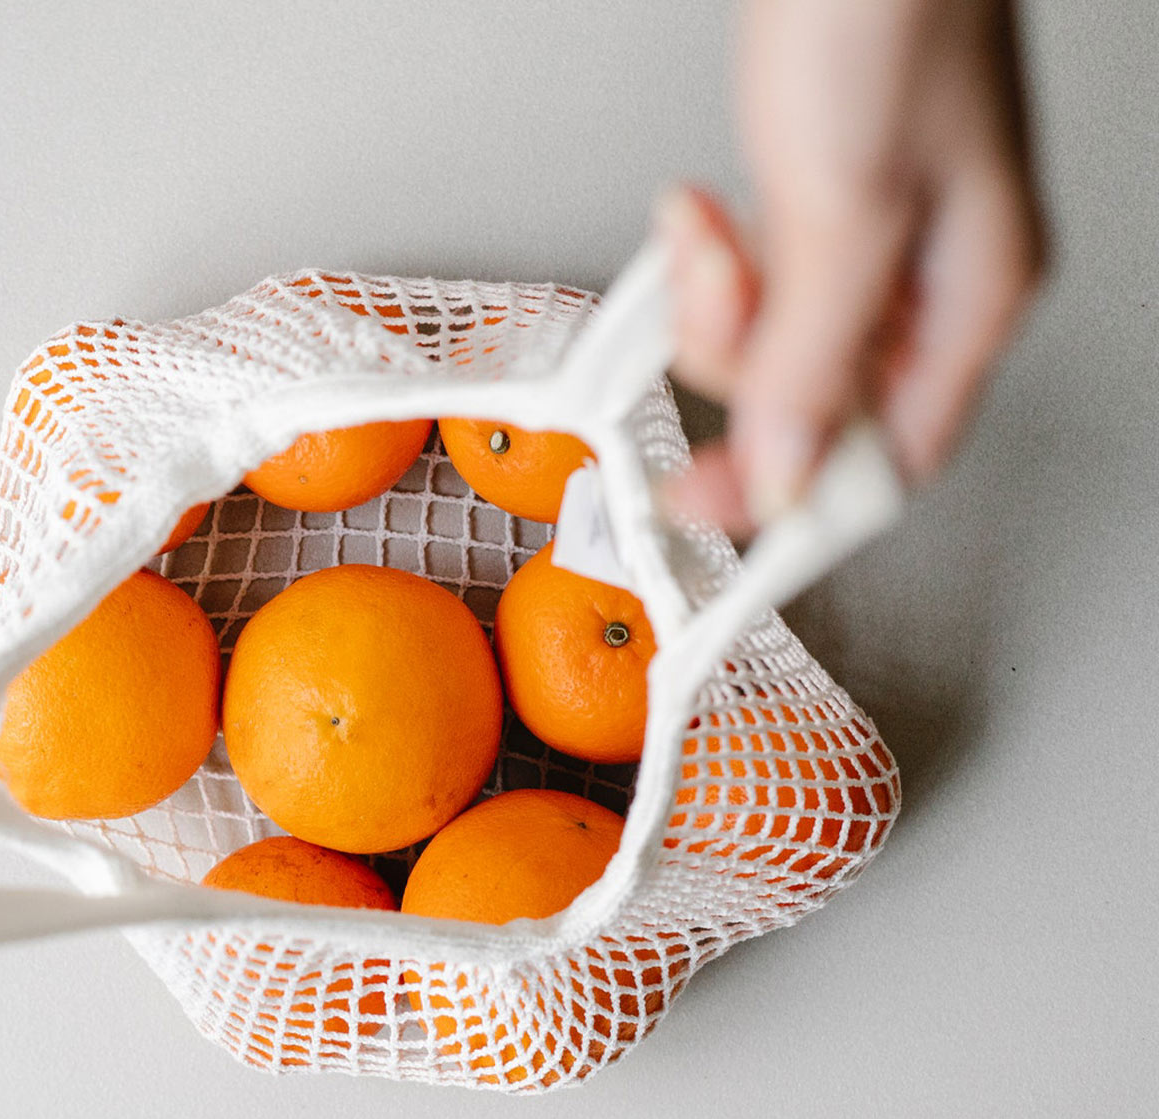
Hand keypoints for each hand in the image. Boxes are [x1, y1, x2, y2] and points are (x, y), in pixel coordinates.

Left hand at [662, 0, 1046, 530]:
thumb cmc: (886, 14)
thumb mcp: (843, 210)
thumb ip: (813, 358)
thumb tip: (789, 478)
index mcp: (974, 295)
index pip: (886, 459)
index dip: (792, 497)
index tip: (705, 510)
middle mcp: (933, 279)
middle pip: (814, 399)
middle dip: (739, 353)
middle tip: (711, 286)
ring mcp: (878, 237)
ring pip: (772, 339)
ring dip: (715, 296)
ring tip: (705, 220)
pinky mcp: (824, 196)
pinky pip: (756, 278)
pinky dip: (714, 255)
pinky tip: (704, 208)